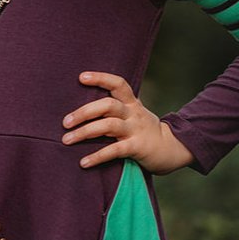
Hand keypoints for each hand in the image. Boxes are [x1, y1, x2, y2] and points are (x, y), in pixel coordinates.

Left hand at [62, 71, 193, 174]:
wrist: (172, 149)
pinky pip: (114, 150)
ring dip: (84, 132)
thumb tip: (82, 110)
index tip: (81, 77)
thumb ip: (115, 110)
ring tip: (66, 140)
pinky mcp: (137, 147)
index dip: (100, 78)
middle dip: (84, 112)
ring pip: (108, 125)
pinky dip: (97, 156)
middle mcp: (133, 113)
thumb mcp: (134, 115)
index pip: (118, 84)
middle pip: (107, 105)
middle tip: (65, 122)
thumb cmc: (145, 131)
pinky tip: (83, 162)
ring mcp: (136, 130)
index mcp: (132, 103)